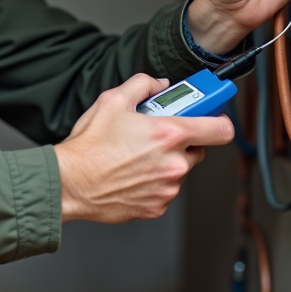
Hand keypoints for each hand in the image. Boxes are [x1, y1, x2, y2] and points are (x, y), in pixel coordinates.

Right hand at [54, 74, 233, 223]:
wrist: (70, 183)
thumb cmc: (89, 147)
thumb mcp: (113, 100)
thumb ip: (142, 85)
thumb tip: (158, 85)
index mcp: (169, 135)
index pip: (220, 129)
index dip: (218, 120)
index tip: (211, 116)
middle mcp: (174, 164)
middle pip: (199, 150)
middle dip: (182, 142)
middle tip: (158, 135)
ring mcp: (167, 188)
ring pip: (180, 171)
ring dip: (166, 163)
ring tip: (137, 156)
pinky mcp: (157, 206)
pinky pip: (165, 190)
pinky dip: (154, 183)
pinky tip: (132, 174)